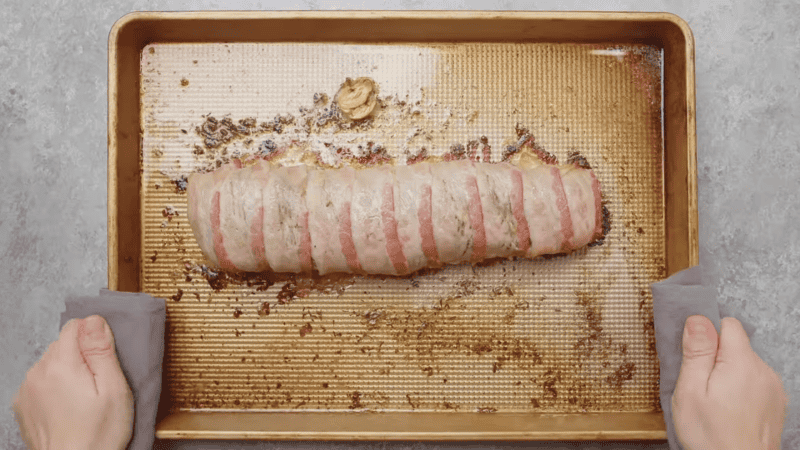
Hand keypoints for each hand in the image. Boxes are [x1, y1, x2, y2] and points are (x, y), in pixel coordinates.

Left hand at [13, 315, 133, 449]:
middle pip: (62, 345)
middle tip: (98, 384)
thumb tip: (93, 320)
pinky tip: (68, 408)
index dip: (94, 339)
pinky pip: (41, 382)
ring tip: (83, 399)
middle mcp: (37, 373)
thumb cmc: (98, 435)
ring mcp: (26, 390)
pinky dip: (54, 388)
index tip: (104, 361)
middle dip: (81, 357)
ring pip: (51, 363)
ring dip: (67, 372)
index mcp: (61, 365)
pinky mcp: (23, 405)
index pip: (75, 326)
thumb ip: (101, 350)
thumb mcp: (114, 388)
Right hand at [672, 315, 787, 449]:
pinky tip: (730, 410)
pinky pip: (755, 382)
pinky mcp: (775, 402)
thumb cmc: (711, 437)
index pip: (728, 324)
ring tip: (715, 402)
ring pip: (744, 365)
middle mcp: (764, 371)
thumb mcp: (690, 391)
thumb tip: (698, 319)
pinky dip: (741, 389)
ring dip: (728, 375)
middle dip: (716, 358)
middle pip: (736, 346)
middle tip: (701, 386)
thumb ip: (697, 352)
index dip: (708, 336)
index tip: (696, 358)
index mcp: (742, 363)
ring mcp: (773, 388)